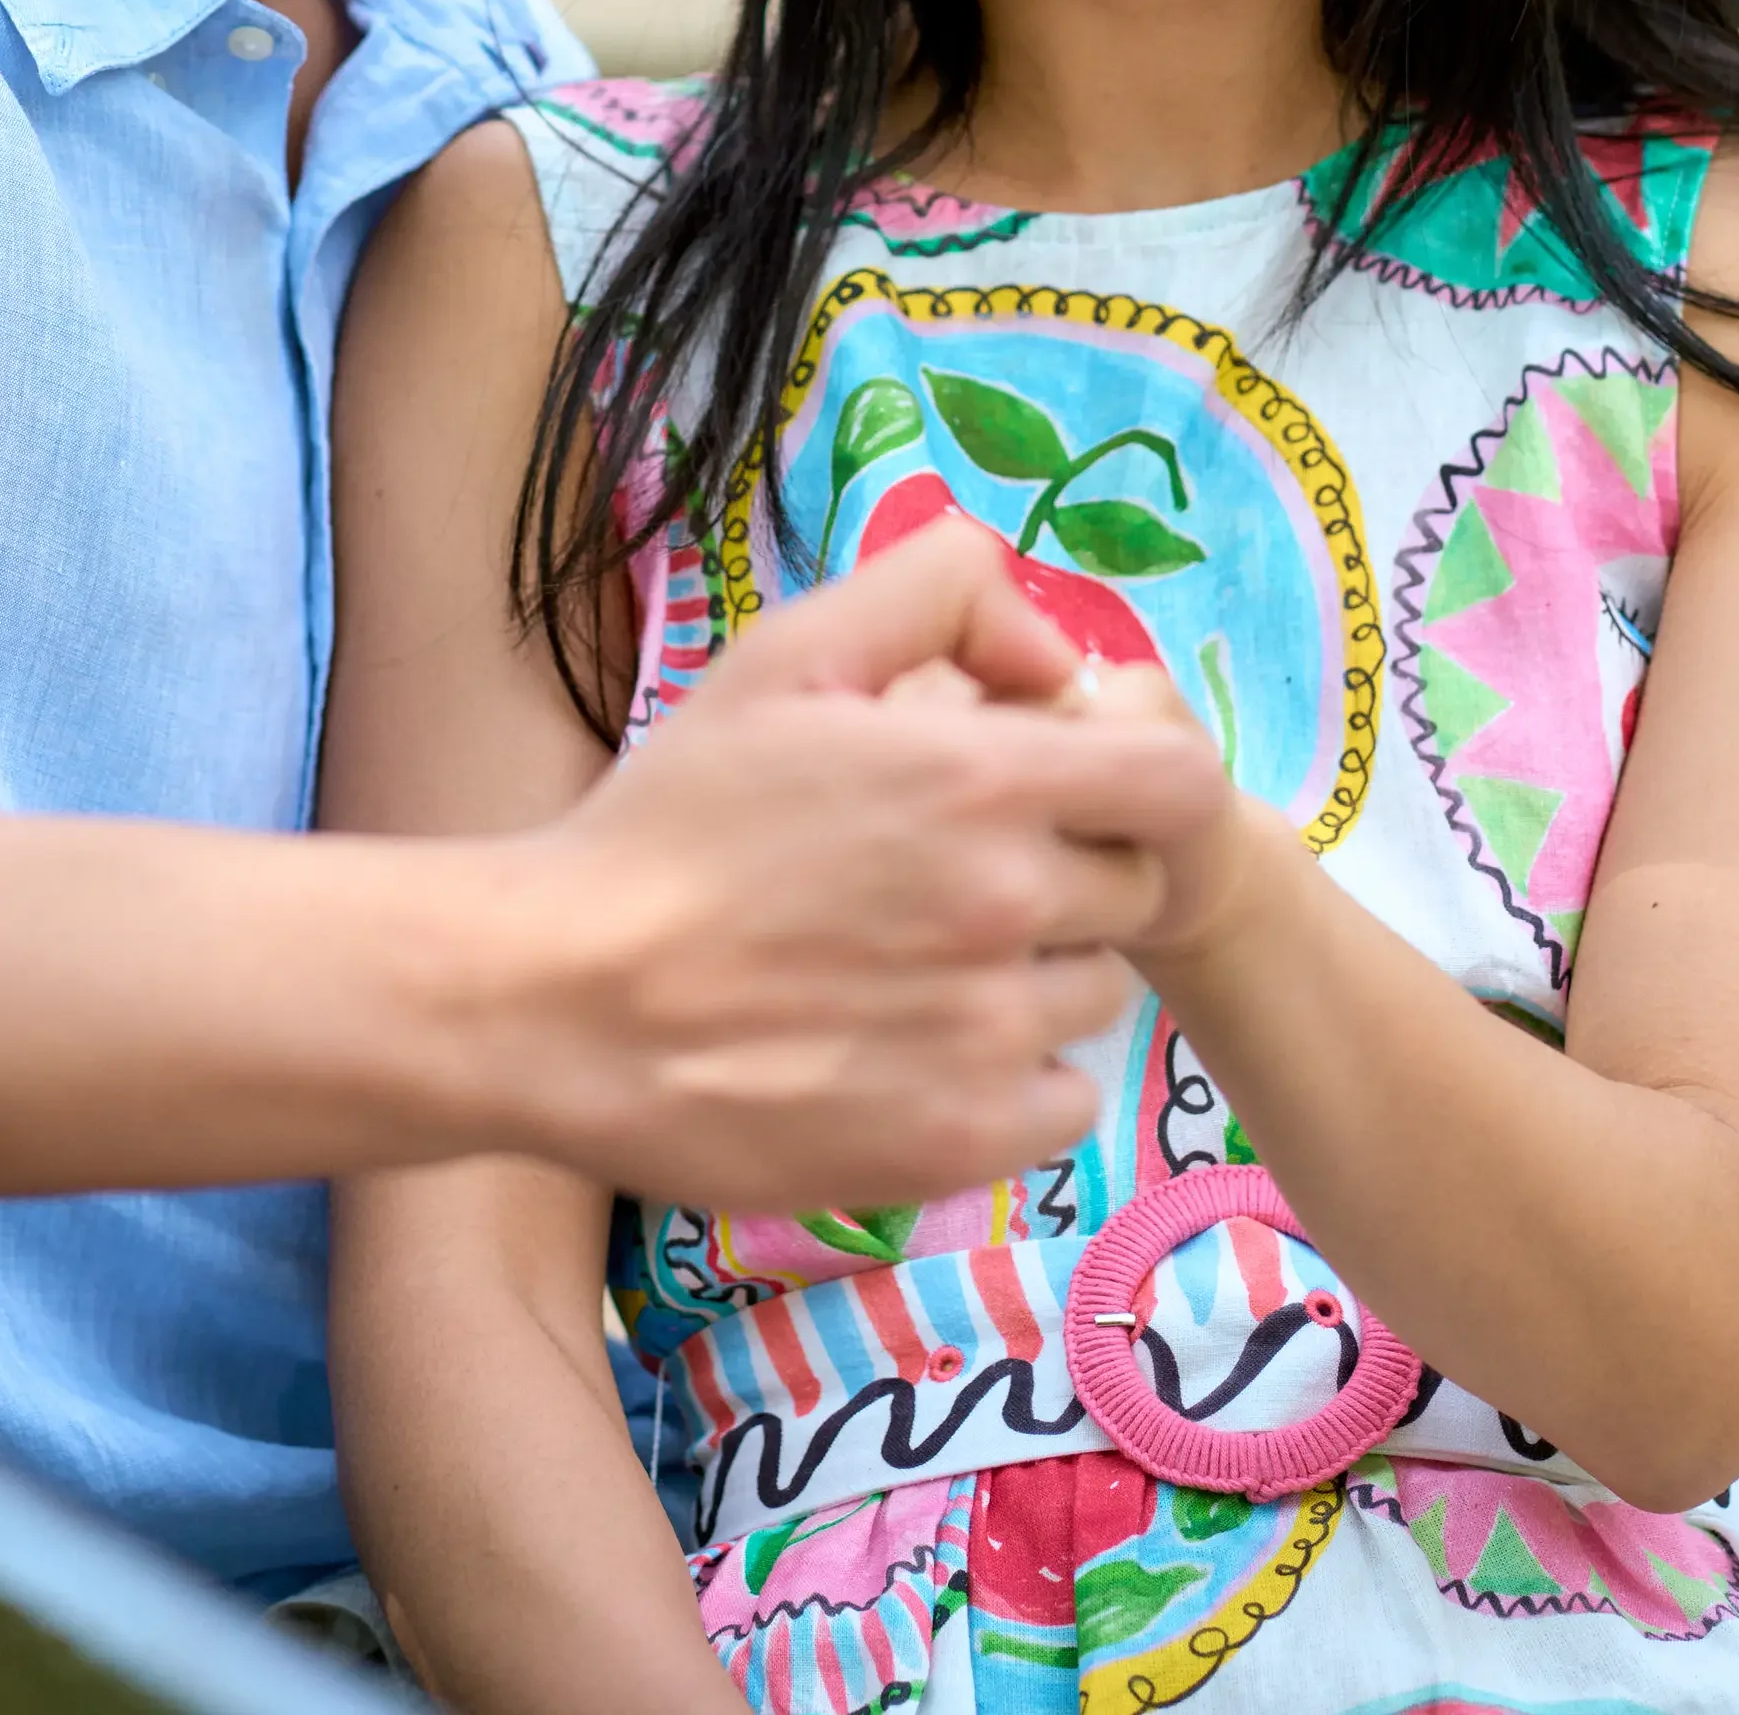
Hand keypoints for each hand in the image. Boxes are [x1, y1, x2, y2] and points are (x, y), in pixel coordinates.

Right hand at [501, 516, 1228, 1212]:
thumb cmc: (671, 817)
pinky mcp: (958, 1142)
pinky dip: (1011, 1079)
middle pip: (1133, 890)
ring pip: (1092, 996)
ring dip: (1034, 976)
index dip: (1139, 781)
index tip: (1076, 794)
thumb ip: (943, 596)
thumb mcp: (789, 652)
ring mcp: (987, 1035)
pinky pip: (1059, 1102)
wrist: (560, 995)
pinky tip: (915, 1047)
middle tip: (953, 879)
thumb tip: (1058, 660)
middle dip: (1069, 872)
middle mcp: (1006, 907)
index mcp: (979, 779)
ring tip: (913, 964)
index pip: (1178, 784)